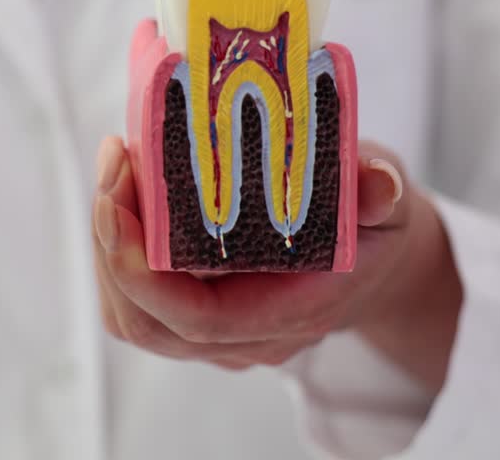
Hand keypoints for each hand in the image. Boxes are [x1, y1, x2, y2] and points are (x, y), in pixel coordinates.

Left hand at [91, 136, 460, 389]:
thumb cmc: (376, 227)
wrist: (374, 261)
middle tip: (114, 163)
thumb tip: (379, 184)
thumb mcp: (392, 204)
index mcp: (292, 313)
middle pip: (147, 321)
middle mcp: (246, 336)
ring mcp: (217, 331)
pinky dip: (117, 248)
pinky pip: (136, 299)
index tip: (118, 203)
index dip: (143, 272)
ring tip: (115, 167)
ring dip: (107, 244)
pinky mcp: (195, 308)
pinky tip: (123, 188)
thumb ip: (383, 194)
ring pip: (132, 314)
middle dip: (112, 245)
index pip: (199, 320)